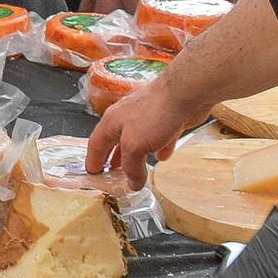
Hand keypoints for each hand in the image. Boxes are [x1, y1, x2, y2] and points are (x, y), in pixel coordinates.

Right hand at [85, 77, 207, 189]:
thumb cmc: (154, 113)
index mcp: (111, 122)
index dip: (93, 160)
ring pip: (136, 141)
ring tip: (134, 169)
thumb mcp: (135, 145)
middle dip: (112, 159)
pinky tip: (162, 156)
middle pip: (114, 142)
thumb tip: (132, 184)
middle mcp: (125, 118)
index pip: (96, 144)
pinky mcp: (165, 120)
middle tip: (111, 174)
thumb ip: (132, 166)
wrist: (184, 94)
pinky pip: (158, 138)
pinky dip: (157, 149)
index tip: (92, 173)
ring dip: (134, 156)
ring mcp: (145, 118)